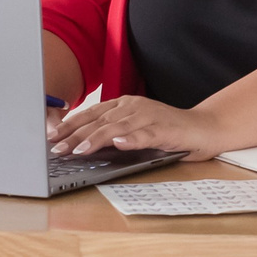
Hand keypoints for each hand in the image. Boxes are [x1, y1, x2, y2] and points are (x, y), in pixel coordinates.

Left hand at [50, 95, 226, 159]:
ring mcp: (150, 117)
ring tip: (79, 150)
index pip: (91, 114)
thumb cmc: (167, 130)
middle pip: (99, 121)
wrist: (205, 128)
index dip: (69, 125)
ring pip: (117, 127)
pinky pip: (146, 134)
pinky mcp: (165, 130)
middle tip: (57, 148)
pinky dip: (132, 139)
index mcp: (124, 105)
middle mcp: (134, 107)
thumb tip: (81, 143)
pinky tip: (119, 144)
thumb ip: (112, 132)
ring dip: (96, 139)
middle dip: (75, 135)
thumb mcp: (135, 129)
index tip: (51, 137)